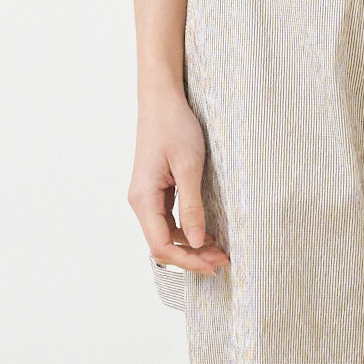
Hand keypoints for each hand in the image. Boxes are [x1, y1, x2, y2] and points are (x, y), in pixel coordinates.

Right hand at [129, 84, 229, 276]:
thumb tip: (194, 242)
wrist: (162, 99)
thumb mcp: (189, 167)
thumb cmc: (175, 127)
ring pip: (165, 233)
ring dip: (190, 245)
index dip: (187, 261)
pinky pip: (168, 219)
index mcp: (143, 199)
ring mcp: (146, 195)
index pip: (161, 246)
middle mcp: (140, 201)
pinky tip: (205, 231)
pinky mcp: (155, 189)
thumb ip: (192, 207)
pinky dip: (186, 229)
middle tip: (223, 259)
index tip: (213, 265)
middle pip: (162, 243)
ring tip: (218, 249)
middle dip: (191, 256)